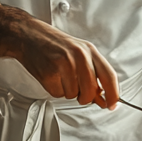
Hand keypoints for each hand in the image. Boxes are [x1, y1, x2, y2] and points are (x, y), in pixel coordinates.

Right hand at [0, 0, 118, 107]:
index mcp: (89, 50)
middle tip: (79, 92)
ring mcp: (64, 64)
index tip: (112, 105)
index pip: (109, 76)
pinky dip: (54, 89)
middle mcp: (79, 56)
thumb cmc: (53, 44)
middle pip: (91, 90)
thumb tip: (102, 96)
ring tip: (60, 76)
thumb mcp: (78, 51)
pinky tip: (51, 76)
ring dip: (67, 91)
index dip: (113, 94)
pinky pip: (58, 94)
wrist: (28, 35)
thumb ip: (92, 71)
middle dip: (85, 97)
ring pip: (73, 94)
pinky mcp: (49, 73)